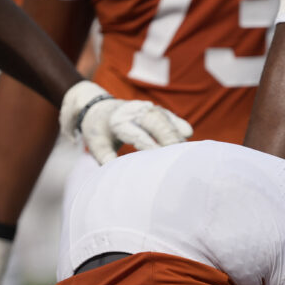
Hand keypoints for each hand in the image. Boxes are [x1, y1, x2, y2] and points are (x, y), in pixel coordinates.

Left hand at [59, 81, 192, 163]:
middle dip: (168, 137)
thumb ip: (106, 159)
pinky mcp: (153, 109)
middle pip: (154, 121)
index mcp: (117, 121)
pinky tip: (187, 135)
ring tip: (185, 151)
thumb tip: (117, 177)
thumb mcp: (96, 146)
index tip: (160, 160)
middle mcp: (132, 111)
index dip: (150, 146)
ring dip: (175, 133)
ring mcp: (144, 107)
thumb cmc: (98, 131)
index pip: (137, 134)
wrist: (98, 108)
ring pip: (164, 117)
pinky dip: (178, 124)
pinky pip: (168, 115)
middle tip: (178, 157)